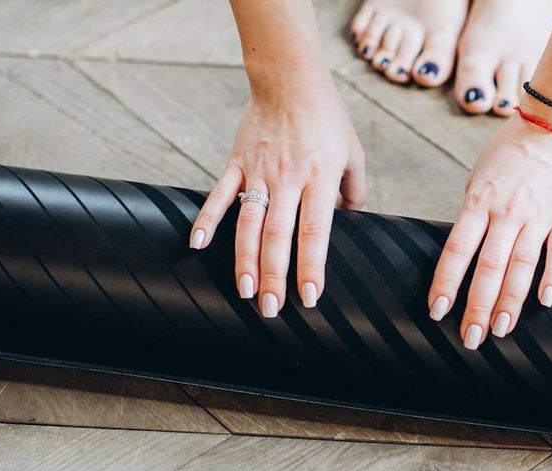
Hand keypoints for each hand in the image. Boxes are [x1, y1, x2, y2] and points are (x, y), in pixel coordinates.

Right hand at [190, 67, 365, 316]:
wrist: (290, 79)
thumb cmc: (327, 118)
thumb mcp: (353, 153)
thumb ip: (354, 190)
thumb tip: (352, 220)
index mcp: (319, 179)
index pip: (314, 233)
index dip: (310, 267)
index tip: (309, 298)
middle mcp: (288, 179)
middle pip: (277, 237)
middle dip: (273, 277)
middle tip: (271, 309)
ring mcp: (259, 172)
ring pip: (248, 224)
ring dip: (244, 261)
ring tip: (244, 291)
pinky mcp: (237, 163)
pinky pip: (219, 195)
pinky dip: (206, 219)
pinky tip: (197, 245)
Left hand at [428, 103, 551, 348]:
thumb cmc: (510, 153)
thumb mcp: (479, 179)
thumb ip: (472, 214)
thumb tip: (463, 252)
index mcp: (479, 202)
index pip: (457, 250)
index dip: (446, 283)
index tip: (437, 311)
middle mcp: (506, 212)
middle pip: (488, 268)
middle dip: (478, 307)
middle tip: (471, 338)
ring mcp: (538, 216)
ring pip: (521, 267)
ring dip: (510, 303)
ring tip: (501, 331)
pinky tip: (546, 302)